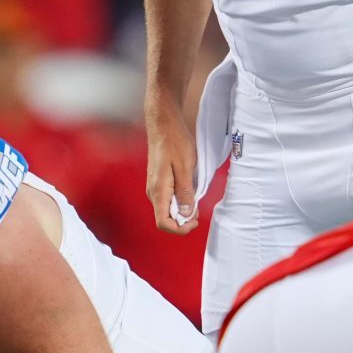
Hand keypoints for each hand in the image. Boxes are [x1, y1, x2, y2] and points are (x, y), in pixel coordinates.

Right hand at [146, 103, 197, 233]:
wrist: (163, 124)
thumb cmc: (174, 141)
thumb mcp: (185, 167)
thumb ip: (185, 192)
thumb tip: (185, 214)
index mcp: (158, 190)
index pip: (163, 223)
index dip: (179, 228)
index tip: (194, 222)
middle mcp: (153, 191)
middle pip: (165, 217)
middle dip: (183, 219)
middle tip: (199, 210)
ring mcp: (154, 186)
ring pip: (167, 208)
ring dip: (182, 209)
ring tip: (196, 198)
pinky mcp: (158, 181)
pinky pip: (168, 198)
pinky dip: (180, 199)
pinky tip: (190, 189)